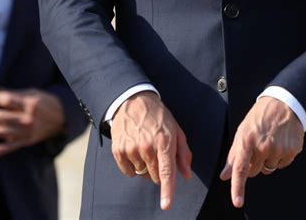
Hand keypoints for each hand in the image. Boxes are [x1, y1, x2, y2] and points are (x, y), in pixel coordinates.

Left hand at [0, 88, 65, 157]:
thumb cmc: (45, 101)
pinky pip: (10, 147)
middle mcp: (28, 118)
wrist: (62, 117)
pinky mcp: (26, 141)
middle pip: (1, 117)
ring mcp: (27, 131)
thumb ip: (15, 94)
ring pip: (2, 132)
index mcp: (30, 103)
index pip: (7, 100)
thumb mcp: (33, 93)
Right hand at [110, 91, 191, 210]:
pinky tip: (134, 149)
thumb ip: (183, 153)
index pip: (167, 172)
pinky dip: (132, 166)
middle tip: (157, 151)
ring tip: (145, 146)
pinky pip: (128, 171)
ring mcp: (131, 149)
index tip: (166, 205)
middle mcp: (147, 147)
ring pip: (142, 174)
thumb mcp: (176, 129)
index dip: (168, 191)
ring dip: (145, 166)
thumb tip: (186, 175)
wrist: (133, 100)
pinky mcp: (119, 150)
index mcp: (164, 142)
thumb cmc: (158, 116)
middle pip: (155, 176)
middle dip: (158, 169)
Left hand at [220, 96, 303, 207]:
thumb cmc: (261, 116)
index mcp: (247, 139)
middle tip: (257, 146)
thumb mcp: (243, 130)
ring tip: (270, 140)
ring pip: (268, 169)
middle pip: (254, 171)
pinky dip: (280, 157)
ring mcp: (278, 149)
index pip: (240, 168)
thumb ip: (234, 154)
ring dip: (268, 159)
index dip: (238, 187)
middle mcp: (263, 145)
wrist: (284, 102)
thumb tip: (224, 175)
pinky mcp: (291, 151)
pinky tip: (280, 141)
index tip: (237, 201)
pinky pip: (282, 165)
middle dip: (254, 163)